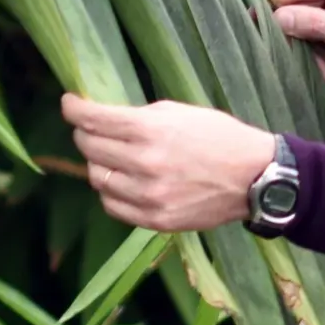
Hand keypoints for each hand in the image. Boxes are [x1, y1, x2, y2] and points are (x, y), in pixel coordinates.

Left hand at [61, 94, 276, 231]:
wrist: (255, 178)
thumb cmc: (220, 137)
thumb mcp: (180, 112)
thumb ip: (140, 116)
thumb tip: (105, 118)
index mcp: (150, 130)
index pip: (93, 119)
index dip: (73, 109)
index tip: (69, 104)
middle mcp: (145, 163)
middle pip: (89, 148)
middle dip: (84, 134)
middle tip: (91, 130)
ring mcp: (148, 195)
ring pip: (97, 178)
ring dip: (99, 164)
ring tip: (112, 158)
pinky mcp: (155, 220)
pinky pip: (112, 206)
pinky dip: (110, 192)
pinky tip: (122, 182)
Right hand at [269, 0, 324, 83]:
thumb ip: (317, 24)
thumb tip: (278, 18)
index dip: (275, 3)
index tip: (250, 19)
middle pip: (301, 3)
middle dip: (295, 32)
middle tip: (282, 54)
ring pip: (306, 20)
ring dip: (308, 47)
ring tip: (320, 68)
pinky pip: (317, 31)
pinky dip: (318, 51)